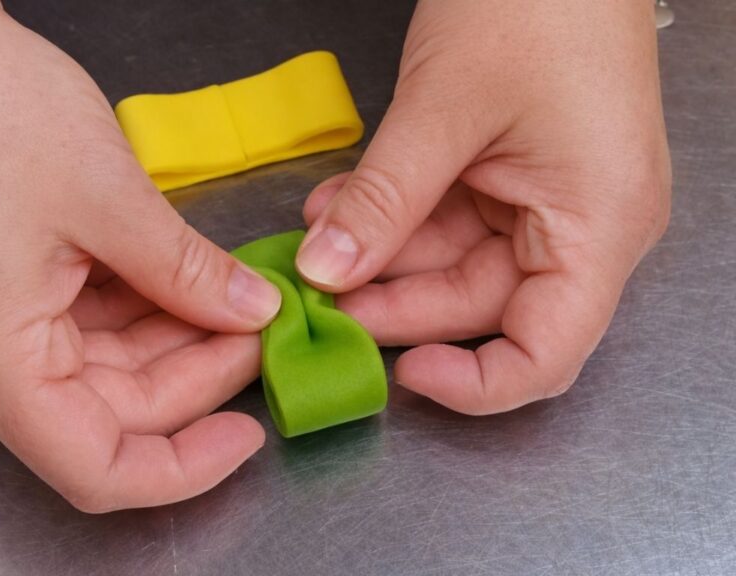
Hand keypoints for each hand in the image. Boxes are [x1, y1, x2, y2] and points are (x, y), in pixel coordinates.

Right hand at [0, 0, 280, 510]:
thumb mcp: (112, 199)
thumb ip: (188, 273)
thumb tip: (248, 314)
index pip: (92, 466)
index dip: (180, 468)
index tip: (245, 435)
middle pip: (101, 413)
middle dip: (191, 378)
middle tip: (257, 331)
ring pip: (93, 369)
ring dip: (167, 340)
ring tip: (230, 299)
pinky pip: (71, 326)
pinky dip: (133, 310)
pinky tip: (181, 279)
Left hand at [296, 0, 670, 413]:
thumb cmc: (535, 6)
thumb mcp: (444, 111)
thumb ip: (384, 200)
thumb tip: (326, 270)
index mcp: (600, 224)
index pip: (546, 352)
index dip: (475, 383)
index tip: (401, 372)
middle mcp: (582, 226)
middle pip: (483, 307)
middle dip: (396, 302)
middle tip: (321, 295)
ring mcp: (546, 201)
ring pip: (453, 265)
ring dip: (381, 254)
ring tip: (319, 237)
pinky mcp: (512, 177)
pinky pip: (446, 220)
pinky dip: (393, 217)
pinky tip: (340, 207)